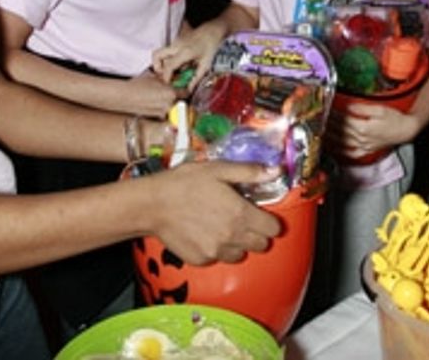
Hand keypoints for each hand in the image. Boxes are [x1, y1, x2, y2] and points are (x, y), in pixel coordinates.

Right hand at [121, 72, 180, 118]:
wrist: (124, 96)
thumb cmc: (136, 87)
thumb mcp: (155, 78)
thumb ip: (167, 79)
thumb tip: (171, 79)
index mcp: (171, 94)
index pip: (186, 92)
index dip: (184, 89)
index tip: (183, 87)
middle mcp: (169, 105)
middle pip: (180, 100)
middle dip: (177, 96)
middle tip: (171, 90)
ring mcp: (163, 112)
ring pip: (172, 106)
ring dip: (169, 102)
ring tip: (160, 95)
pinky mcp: (156, 117)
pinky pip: (164, 111)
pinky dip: (162, 107)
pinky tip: (154, 101)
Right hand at [146, 162, 281, 263]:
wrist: (152, 205)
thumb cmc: (185, 183)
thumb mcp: (218, 169)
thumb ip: (250, 172)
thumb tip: (276, 171)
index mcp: (241, 213)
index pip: (273, 229)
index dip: (269, 221)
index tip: (261, 215)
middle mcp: (232, 236)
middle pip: (262, 245)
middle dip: (256, 234)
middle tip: (242, 220)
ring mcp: (216, 251)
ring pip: (240, 254)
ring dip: (238, 244)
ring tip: (223, 227)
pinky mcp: (201, 260)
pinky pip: (218, 258)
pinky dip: (216, 249)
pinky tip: (205, 234)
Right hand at [152, 23, 225, 88]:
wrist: (212, 30)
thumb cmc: (211, 46)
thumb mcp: (205, 65)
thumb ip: (196, 78)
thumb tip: (189, 90)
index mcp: (184, 52)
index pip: (168, 66)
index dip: (165, 77)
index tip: (167, 85)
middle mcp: (176, 46)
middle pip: (156, 55)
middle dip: (156, 67)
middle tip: (164, 76)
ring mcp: (175, 42)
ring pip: (160, 53)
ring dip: (163, 63)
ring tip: (172, 71)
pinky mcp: (175, 41)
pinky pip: (167, 51)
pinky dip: (168, 59)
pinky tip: (179, 64)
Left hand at [326, 101, 415, 160]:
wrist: (406, 130)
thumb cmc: (394, 118)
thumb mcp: (379, 109)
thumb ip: (362, 109)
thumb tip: (348, 107)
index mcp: (363, 127)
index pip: (343, 120)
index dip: (333, 114)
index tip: (325, 109)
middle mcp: (361, 139)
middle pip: (340, 131)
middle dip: (329, 124)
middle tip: (318, 118)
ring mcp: (364, 146)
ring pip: (343, 143)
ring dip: (330, 137)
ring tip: (320, 132)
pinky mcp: (367, 150)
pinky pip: (351, 153)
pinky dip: (341, 151)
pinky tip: (333, 148)